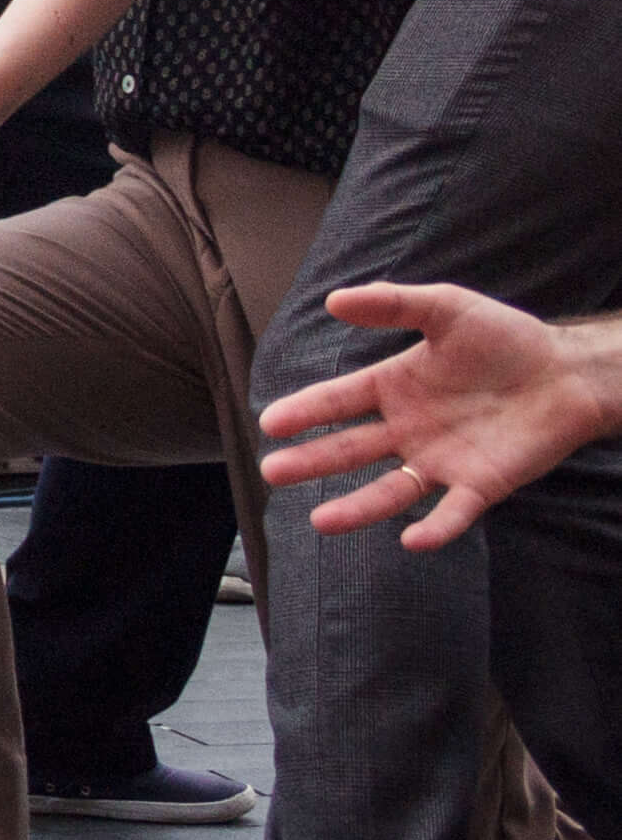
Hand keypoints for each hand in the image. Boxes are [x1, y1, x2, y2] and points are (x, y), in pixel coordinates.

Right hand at [261, 283, 621, 553]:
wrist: (569, 373)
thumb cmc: (506, 338)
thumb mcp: (447, 307)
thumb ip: (393, 303)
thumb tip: (333, 300)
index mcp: (393, 388)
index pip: (338, 402)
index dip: (306, 411)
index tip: (271, 422)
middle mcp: (408, 430)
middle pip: (351, 450)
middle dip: (311, 462)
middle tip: (273, 472)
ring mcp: (441, 460)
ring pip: (390, 491)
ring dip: (356, 508)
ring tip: (321, 521)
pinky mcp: (481, 484)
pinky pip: (454, 511)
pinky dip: (435, 528)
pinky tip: (413, 539)